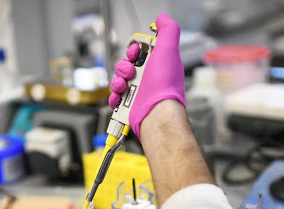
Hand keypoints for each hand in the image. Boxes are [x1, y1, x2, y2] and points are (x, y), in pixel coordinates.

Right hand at [108, 13, 184, 139]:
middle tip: (131, 72)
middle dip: (123, 66)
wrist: (157, 114)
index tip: (135, 52)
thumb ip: (167, 30)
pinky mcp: (128, 106)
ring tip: (124, 86)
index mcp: (157, 65)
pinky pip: (114, 97)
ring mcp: (138, 93)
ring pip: (118, 80)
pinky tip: (120, 97)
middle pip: (125, 65)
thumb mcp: (169, 50)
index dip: (134, 49)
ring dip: (117, 81)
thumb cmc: (164, 86)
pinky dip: (114, 96)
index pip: (140, 52)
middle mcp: (148, 79)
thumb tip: (162, 19)